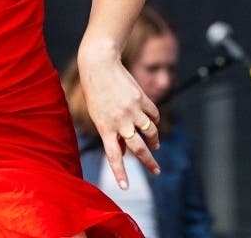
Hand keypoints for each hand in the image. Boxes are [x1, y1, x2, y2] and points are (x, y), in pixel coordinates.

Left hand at [78, 55, 160, 189]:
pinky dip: (154, 121)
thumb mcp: (97, 114)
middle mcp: (120, 120)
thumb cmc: (94, 91)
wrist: (99, 64)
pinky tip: (151, 123)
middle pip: (138, 148)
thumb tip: (123, 151)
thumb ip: (110, 133)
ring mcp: (133, 109)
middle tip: (156, 171)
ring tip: (154, 146)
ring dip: (154, 142)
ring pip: (151, 132)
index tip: (125, 187)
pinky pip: (153, 115)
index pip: (113, 155)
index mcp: (105, 126)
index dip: (120, 172)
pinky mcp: (142, 98)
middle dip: (149, 162)